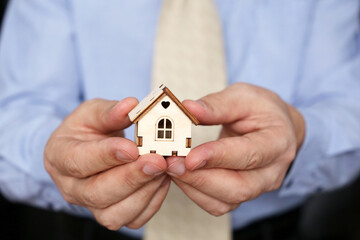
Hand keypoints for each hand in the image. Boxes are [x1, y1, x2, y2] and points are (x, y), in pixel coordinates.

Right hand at [44, 98, 169, 229]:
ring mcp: (90, 205)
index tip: (132, 148)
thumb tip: (130, 105)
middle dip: (131, 178)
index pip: (79, 161)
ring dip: (144, 192)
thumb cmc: (89, 129)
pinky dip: (152, 202)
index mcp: (60, 156)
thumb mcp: (93, 112)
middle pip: (97, 192)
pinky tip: (161, 181)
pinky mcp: (110, 214)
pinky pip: (133, 220)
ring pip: (114, 214)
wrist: (90, 147)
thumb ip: (110, 111)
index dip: (107, 156)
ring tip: (163, 169)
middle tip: (157, 161)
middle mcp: (71, 187)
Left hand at [166, 83, 304, 215]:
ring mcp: (258, 187)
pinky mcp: (242, 194)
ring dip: (194, 187)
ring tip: (172, 167)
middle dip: (201, 178)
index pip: (249, 155)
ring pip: (225, 201)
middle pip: (238, 188)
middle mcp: (272, 171)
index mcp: (277, 142)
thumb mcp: (243, 96)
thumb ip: (217, 105)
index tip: (190, 156)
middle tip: (172, 164)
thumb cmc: (260, 110)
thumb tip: (188, 108)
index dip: (218, 157)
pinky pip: (217, 204)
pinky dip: (195, 192)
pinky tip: (181, 175)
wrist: (273, 126)